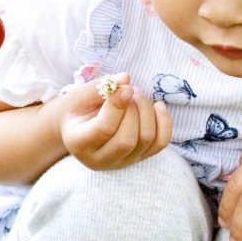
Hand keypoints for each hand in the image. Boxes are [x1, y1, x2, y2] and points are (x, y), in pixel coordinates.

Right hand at [56, 74, 172, 171]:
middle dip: (134, 109)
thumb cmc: (77, 109)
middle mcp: (99, 160)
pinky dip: (164, 122)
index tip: (126, 87)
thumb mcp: (79, 96)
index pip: (104, 129)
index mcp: (79, 144)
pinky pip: (160, 143)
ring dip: (147, 111)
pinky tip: (157, 106)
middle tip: (130, 90)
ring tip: (137, 95)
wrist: (79, 127)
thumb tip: (125, 78)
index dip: (118, 105)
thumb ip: (99, 87)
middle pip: (127, 140)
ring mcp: (121, 162)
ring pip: (146, 140)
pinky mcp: (139, 158)